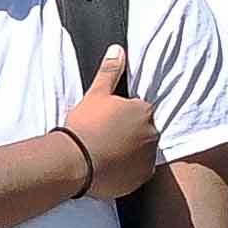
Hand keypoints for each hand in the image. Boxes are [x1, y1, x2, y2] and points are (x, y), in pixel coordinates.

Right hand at [61, 46, 156, 197]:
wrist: (75, 161)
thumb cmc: (84, 125)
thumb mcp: (96, 94)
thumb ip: (110, 71)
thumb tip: (118, 49)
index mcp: (144, 110)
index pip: (140, 110)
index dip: (123, 116)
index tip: (108, 121)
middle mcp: (152, 133)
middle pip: (144, 131)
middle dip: (130, 133)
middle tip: (106, 138)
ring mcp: (148, 157)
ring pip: (142, 151)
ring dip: (130, 152)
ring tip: (107, 154)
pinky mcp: (141, 178)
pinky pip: (138, 172)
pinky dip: (128, 170)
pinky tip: (111, 167)